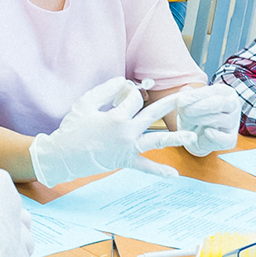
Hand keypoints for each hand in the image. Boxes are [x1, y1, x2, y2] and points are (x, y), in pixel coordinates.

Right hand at [29, 78, 197, 185]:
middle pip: (154, 114)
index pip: (134, 99)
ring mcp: (127, 148)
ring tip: (192, 135)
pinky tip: (174, 175)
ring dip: (175, 137)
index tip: (121, 94)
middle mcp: (126, 132)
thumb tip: (124, 82)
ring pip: (156, 140)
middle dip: (172, 102)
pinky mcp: (125, 161)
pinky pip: (145, 166)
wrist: (63, 155)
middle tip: (188, 94)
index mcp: (117, 117)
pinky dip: (159, 171)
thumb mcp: (86, 103)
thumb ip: (106, 90)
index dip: (130, 93)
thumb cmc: (72, 127)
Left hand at [173, 83, 239, 156]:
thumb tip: (185, 90)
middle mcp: (233, 106)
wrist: (197, 133)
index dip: (196, 96)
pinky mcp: (231, 139)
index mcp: (225, 92)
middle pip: (220, 103)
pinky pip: (226, 138)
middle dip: (200, 107)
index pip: (213, 91)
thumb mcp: (190, 101)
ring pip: (221, 120)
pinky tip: (206, 131)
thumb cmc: (195, 113)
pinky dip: (216, 136)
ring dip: (201, 120)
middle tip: (184, 112)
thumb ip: (188, 95)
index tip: (181, 101)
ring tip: (187, 120)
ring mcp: (234, 123)